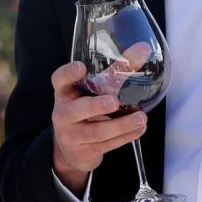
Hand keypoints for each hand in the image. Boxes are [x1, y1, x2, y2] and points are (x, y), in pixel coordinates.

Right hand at [50, 52, 147, 196]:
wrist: (71, 150)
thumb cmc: (85, 112)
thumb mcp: (92, 92)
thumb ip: (115, 72)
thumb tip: (143, 49)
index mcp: (64, 94)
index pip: (59, 80)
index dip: (68, 73)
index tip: (81, 67)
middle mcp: (63, 114)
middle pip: (75, 110)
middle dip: (95, 106)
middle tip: (113, 101)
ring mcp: (71, 135)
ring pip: (96, 132)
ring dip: (121, 125)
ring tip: (140, 118)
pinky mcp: (83, 152)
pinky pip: (106, 145)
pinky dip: (125, 137)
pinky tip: (139, 129)